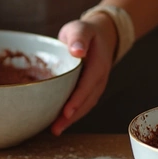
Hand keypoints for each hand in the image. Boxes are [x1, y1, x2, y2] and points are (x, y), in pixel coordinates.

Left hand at [51, 12, 117, 134]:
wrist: (102, 34)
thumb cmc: (87, 32)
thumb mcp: (81, 29)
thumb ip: (79, 38)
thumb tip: (78, 51)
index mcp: (98, 64)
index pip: (88, 85)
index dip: (77, 100)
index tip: (66, 112)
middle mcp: (100, 78)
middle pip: (87, 100)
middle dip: (72, 116)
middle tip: (56, 128)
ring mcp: (97, 85)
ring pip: (86, 105)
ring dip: (72, 119)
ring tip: (56, 129)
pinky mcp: (91, 88)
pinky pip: (84, 103)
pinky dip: (74, 114)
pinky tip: (61, 121)